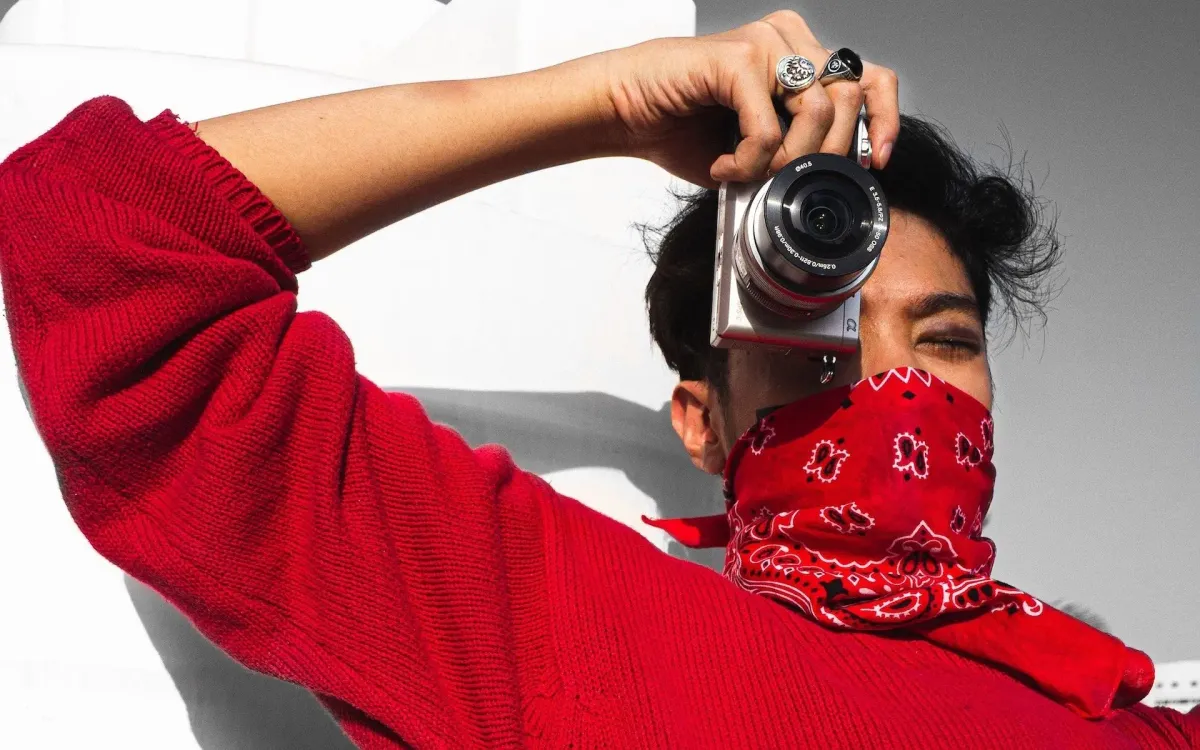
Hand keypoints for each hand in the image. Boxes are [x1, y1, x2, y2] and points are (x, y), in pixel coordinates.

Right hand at [600, 10, 899, 186]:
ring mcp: (767, 42)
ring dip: (787, 160)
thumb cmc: (683, 128)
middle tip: (786, 181)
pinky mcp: (739, 57)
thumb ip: (797, 152)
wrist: (625, 112)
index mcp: (800, 56)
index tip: (874, 164)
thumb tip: (836, 179)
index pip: (870, 79)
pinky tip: (723, 167)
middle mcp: (790, 41)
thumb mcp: (756, 151)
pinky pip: (769, 124)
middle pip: (851, 97)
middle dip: (827, 154)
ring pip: (819, 109)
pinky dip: (749, 160)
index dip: (883, 122)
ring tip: (748, 174)